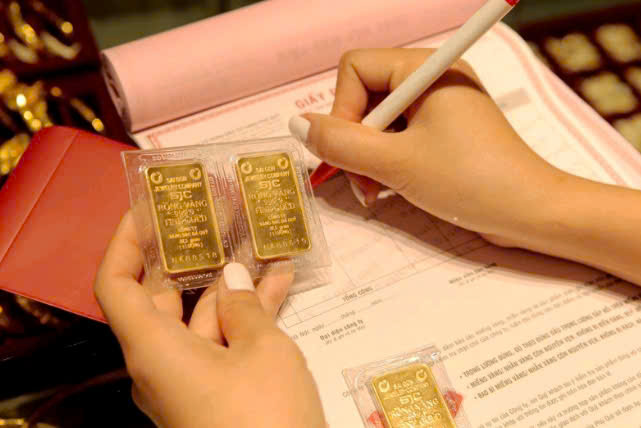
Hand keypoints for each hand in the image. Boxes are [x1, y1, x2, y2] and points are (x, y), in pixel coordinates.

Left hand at [94, 212, 326, 427]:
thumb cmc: (266, 417)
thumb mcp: (263, 351)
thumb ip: (246, 306)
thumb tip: (234, 275)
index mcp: (153, 349)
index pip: (116, 285)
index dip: (127, 241)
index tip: (152, 209)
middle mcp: (161, 363)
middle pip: (164, 295)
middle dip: (194, 252)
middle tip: (220, 213)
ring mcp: (191, 379)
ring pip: (205, 316)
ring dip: (233, 281)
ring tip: (261, 238)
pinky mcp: (217, 391)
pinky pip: (226, 341)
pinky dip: (249, 313)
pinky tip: (280, 281)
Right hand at [289, 48, 640, 285]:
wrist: (531, 213)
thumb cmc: (468, 181)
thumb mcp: (395, 163)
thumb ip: (340, 143)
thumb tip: (297, 125)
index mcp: (425, 69)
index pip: (355, 68)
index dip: (342, 110)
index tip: (352, 152)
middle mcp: (431, 79)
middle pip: (364, 95)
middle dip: (355, 141)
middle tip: (361, 181)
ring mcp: (438, 106)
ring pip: (378, 121)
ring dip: (368, 158)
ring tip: (374, 192)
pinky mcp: (444, 132)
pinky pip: (398, 136)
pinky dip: (387, 162)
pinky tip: (388, 189)